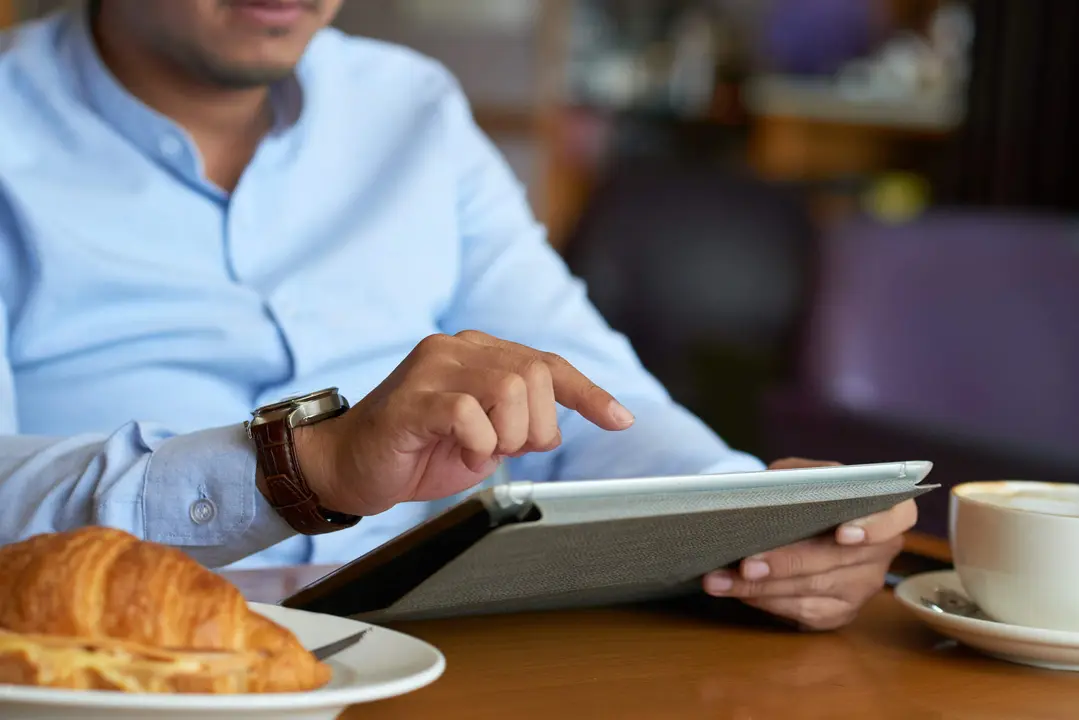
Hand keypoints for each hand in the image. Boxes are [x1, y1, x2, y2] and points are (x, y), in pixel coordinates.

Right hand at [294, 330, 633, 516]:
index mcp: (478, 353)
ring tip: (477, 451)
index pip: (547, 365)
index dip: (589, 393)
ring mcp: (432, 368)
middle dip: (538, 427)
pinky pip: (469, 414)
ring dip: (507, 435)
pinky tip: (459, 454)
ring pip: (510, 389)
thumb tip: (554, 427)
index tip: (621, 420)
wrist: (346, 466)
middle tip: (506, 450)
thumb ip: (516, 422)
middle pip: (536, 376)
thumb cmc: (416, 451)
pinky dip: (477, 444)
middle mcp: (457, 349)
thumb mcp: (482, 438)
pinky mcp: (412, 399)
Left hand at [702, 458, 916, 630]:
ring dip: (761, 587)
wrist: (799, 521)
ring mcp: (862, 587)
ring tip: (721, 580)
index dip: (872, 528)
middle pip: (835, 561)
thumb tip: (768, 488)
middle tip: (746, 563)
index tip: (842, 534)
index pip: (896, 519)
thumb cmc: (804, 492)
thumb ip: (795, 475)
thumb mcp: (802, 472)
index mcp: (885, 511)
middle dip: (786, 563)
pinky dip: (765, 601)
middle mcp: (881, 553)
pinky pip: (802, 612)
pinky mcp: (839, 612)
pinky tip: (737, 591)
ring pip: (811, 591)